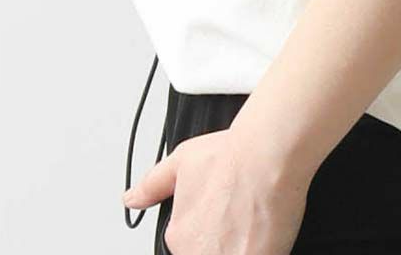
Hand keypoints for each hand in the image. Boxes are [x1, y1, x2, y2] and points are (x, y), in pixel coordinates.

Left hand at [123, 122, 309, 254]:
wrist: (267, 154)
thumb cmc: (231, 155)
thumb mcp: (183, 160)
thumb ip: (153, 185)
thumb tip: (132, 198)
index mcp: (180, 236)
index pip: (193, 246)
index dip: (214, 231)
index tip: (227, 218)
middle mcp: (198, 253)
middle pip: (211, 251)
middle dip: (226, 240)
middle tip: (243, 218)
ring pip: (232, 253)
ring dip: (242, 244)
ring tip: (256, 221)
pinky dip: (264, 247)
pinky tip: (269, 231)